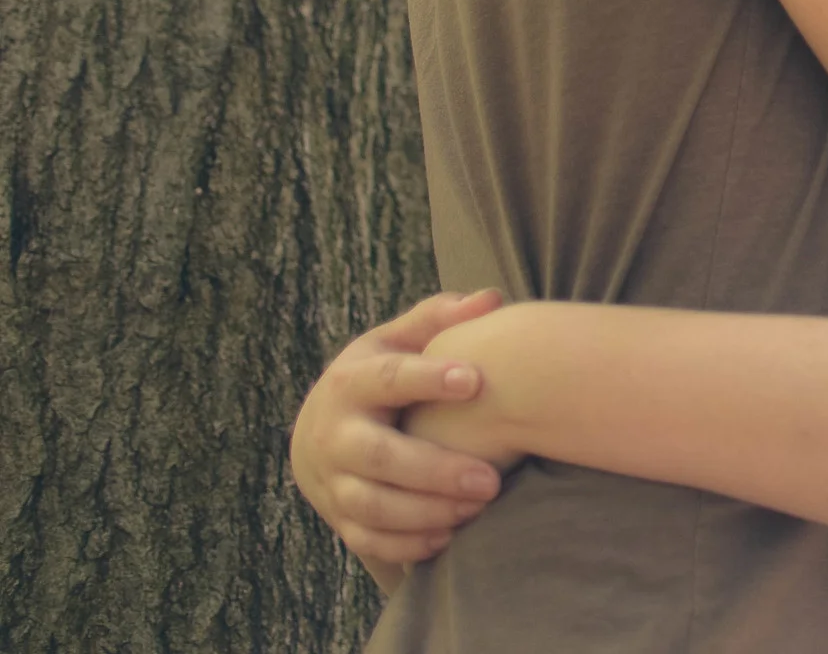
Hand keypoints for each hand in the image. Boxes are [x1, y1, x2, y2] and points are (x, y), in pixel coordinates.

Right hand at [290, 291, 507, 582]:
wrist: (320, 430)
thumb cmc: (379, 375)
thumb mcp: (398, 340)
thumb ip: (439, 319)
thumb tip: (490, 298)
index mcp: (352, 382)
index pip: (387, 379)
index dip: (427, 379)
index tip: (475, 379)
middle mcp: (334, 434)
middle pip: (380, 457)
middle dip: (436, 471)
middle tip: (491, 480)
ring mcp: (332, 480)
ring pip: (372, 505)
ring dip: (427, 513)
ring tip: (479, 507)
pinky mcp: (338, 518)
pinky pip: (368, 539)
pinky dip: (406, 544)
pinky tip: (450, 536)